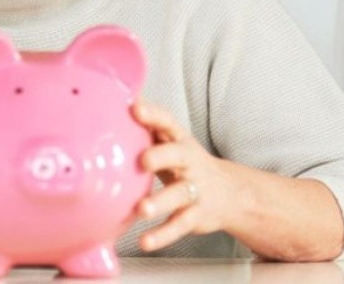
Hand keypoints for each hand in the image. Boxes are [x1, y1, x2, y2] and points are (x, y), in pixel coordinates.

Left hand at [131, 100, 236, 251]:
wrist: (230, 194)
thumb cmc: (187, 164)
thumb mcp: (171, 143)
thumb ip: (147, 129)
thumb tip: (113, 102)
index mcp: (180, 141)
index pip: (168, 122)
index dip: (153, 115)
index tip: (136, 108)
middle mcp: (190, 163)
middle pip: (178, 156)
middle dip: (162, 156)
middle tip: (143, 160)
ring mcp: (195, 190)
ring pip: (178, 195)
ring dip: (160, 202)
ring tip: (142, 209)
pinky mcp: (195, 216)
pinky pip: (178, 225)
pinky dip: (162, 235)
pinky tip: (145, 242)